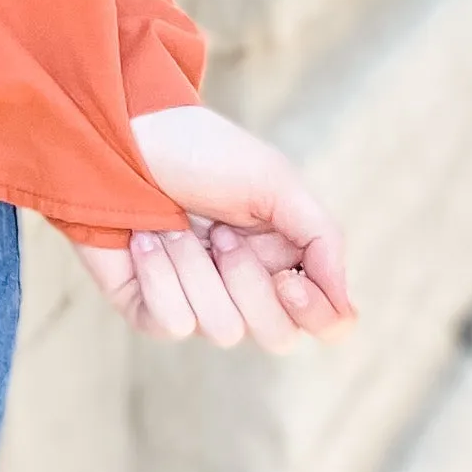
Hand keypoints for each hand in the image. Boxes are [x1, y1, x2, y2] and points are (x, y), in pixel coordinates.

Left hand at [70, 103, 356, 348]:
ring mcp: (197, 303)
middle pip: (277, 337)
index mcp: (284, 259)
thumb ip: (321, 240)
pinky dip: (159, 274)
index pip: (326, 324)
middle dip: (248, 282)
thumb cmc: (202, 151)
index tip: (288, 276)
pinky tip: (146, 239)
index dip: (314, 312)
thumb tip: (346, 307)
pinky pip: (171, 323)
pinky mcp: (149, 309)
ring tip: (176, 225)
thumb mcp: (276, 182)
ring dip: (196, 268)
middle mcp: (246, 290)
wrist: (124, 135)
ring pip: (223, 330)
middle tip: (222, 233)